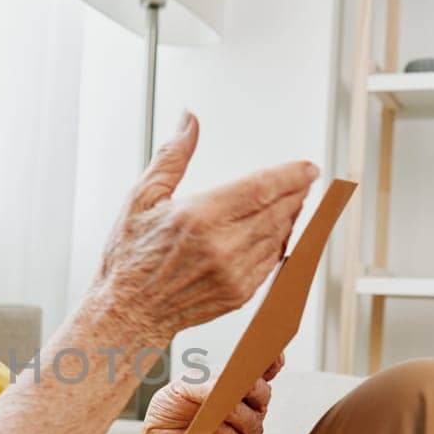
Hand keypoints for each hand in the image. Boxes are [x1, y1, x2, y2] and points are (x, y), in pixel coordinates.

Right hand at [92, 112, 316, 344]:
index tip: (306, 168)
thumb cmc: (129, 259)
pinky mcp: (239, 293)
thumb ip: (173, 156)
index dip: (291, 175)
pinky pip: (272, 262)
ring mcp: (234, 273)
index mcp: (199, 217)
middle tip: (302, 180)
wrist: (127, 311)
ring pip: (279, 235)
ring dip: (291, 216)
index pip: (262, 187)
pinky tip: (276, 231)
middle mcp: (221, 246)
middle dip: (295, 192)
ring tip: (291, 201)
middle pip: (278, 210)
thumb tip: (189, 122)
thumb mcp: (142, 198)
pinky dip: (279, 242)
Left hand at [139, 352, 284, 433]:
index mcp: (237, 385)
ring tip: (216, 410)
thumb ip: (205, 382)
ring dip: (234, 413)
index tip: (271, 354)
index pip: (264, 371)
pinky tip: (215, 428)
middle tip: (232, 384)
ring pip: (253, 420)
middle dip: (250, 387)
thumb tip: (222, 386)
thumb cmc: (172, 410)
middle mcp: (247, 406)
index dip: (271, 361)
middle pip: (263, 393)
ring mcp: (244, 431)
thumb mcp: (182, 386)